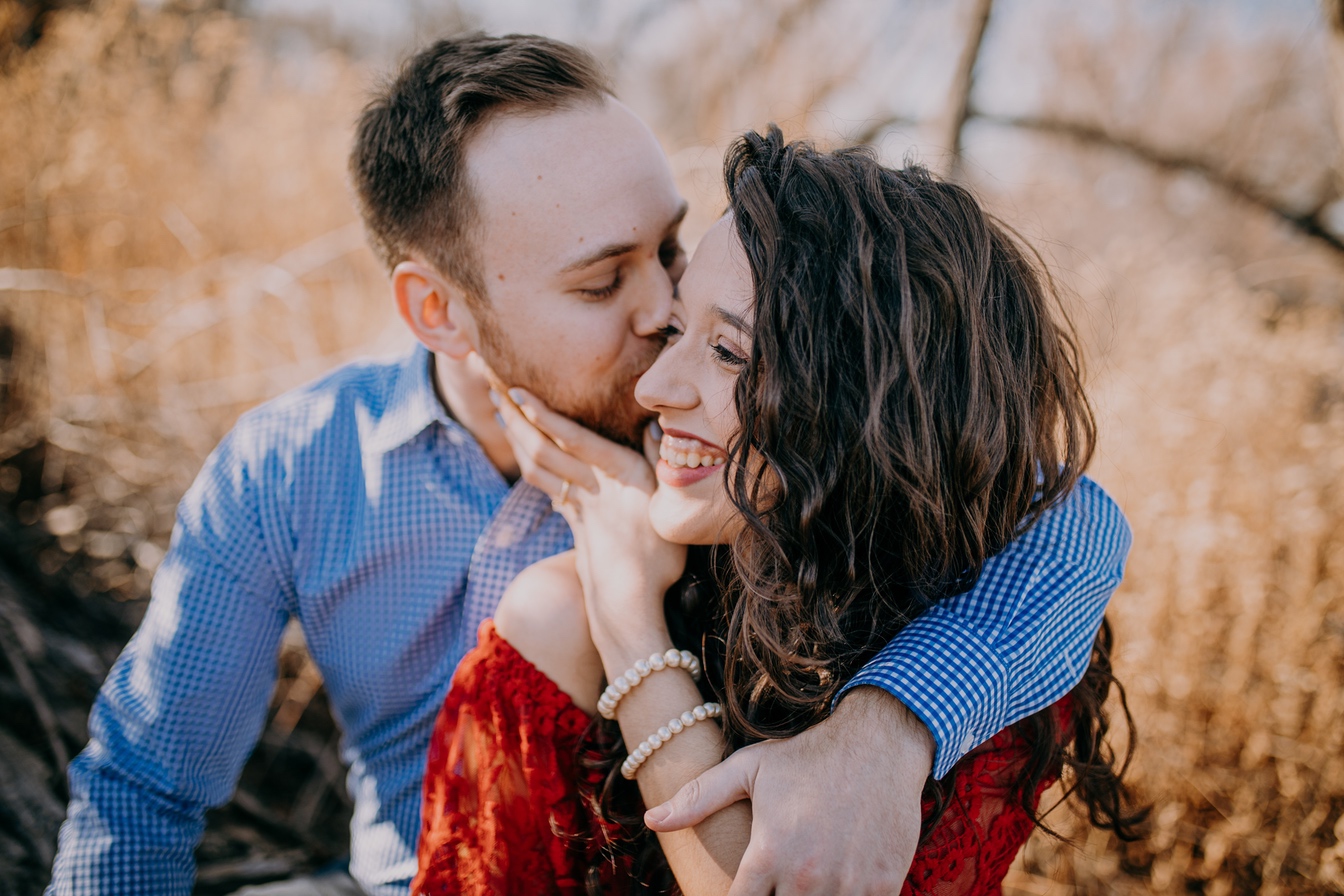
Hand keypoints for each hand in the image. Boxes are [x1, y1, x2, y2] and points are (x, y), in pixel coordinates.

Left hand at [492, 387, 685, 646]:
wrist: (630, 612)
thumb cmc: (658, 562)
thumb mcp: (667, 507)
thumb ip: (657, 462)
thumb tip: (651, 425)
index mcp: (619, 477)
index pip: (572, 439)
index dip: (543, 416)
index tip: (516, 391)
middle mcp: (593, 488)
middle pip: (544, 448)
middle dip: (516, 416)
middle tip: (491, 385)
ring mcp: (580, 507)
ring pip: (539, 465)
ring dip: (517, 436)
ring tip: (501, 411)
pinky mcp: (576, 524)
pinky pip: (549, 485)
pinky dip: (534, 464)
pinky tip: (527, 453)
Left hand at [644, 687, 934, 895]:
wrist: (880, 742)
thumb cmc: (810, 755)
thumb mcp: (750, 768)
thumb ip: (699, 798)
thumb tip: (652, 820)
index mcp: (769, 853)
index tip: (735, 891)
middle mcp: (807, 876)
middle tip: (773, 881)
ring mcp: (849, 884)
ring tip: (801, 881)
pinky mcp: (884, 885)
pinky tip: (834, 881)